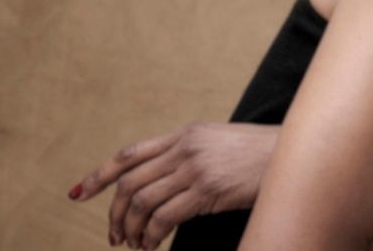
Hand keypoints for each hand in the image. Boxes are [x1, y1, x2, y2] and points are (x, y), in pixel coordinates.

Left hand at [69, 122, 277, 249]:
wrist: (294, 155)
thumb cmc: (260, 155)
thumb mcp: (219, 144)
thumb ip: (190, 155)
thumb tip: (162, 181)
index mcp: (185, 134)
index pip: (129, 154)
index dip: (98, 175)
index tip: (77, 194)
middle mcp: (185, 148)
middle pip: (129, 182)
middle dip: (114, 213)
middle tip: (114, 235)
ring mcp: (195, 168)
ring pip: (142, 202)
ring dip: (132, 229)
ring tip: (135, 245)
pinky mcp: (207, 190)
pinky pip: (164, 218)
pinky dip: (152, 236)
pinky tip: (154, 246)